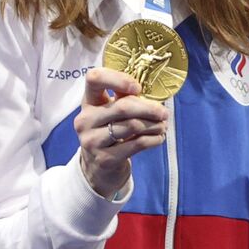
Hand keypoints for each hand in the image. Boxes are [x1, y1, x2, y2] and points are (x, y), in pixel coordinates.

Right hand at [74, 67, 168, 197]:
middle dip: (149, 108)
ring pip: (132, 125)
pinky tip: (158, 138)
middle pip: (123, 106)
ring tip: (162, 126)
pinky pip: (137, 144)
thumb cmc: (109, 133)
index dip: (118, 79)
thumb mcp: (111, 113)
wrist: (98, 169)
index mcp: (88, 102)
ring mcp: (92, 140)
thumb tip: (154, 95)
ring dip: (154, 125)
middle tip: (164, 113)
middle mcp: (85, 120)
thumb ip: (125, 99)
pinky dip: (153, 139)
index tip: (137, 88)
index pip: (94, 78)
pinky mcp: (105, 158)